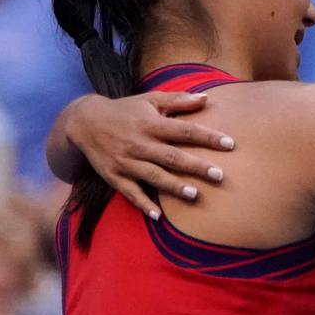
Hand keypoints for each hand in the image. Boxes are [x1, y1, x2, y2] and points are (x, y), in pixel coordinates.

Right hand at [65, 92, 233, 219]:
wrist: (84, 122)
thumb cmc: (124, 110)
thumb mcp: (149, 100)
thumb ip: (178, 100)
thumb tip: (206, 98)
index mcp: (150, 124)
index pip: (184, 131)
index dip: (207, 137)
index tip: (230, 144)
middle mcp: (139, 143)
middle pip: (172, 156)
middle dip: (196, 166)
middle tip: (220, 175)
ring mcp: (126, 162)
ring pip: (154, 176)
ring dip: (174, 186)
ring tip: (195, 195)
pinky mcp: (114, 176)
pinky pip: (130, 192)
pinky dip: (143, 204)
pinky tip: (158, 216)